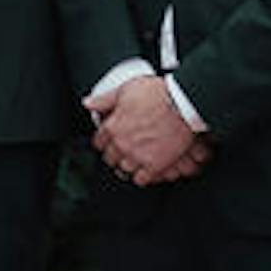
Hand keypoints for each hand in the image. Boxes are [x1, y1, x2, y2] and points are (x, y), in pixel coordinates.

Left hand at [90, 73, 208, 185]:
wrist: (181, 105)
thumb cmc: (156, 94)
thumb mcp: (125, 90)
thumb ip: (104, 100)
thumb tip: (88, 103)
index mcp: (112, 126)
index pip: (98, 142)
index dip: (102, 142)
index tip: (106, 142)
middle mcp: (122, 144)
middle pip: (110, 158)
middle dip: (113, 155)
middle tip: (119, 152)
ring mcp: (138, 156)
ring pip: (123, 170)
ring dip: (125, 166)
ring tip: (130, 162)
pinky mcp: (155, 165)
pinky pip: (141, 179)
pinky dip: (140, 177)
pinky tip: (142, 171)